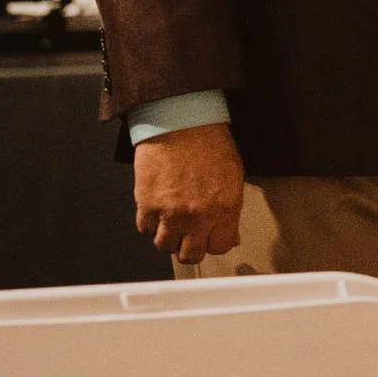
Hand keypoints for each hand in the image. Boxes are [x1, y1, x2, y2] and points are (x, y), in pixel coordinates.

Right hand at [133, 120, 246, 263]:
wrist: (179, 121)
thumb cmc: (207, 141)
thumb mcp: (233, 175)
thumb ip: (230, 209)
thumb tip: (228, 233)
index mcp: (225, 209)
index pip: (220, 247)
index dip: (212, 243)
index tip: (207, 238)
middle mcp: (199, 216)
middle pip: (191, 254)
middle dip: (188, 246)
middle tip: (186, 235)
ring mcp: (171, 213)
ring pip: (165, 246)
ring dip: (167, 236)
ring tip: (169, 222)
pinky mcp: (147, 205)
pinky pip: (144, 229)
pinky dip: (148, 223)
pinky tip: (155, 210)